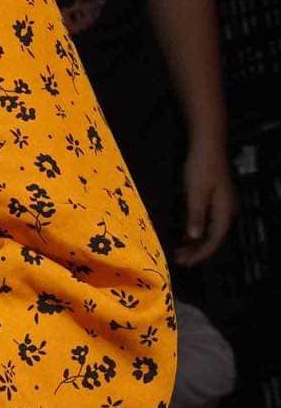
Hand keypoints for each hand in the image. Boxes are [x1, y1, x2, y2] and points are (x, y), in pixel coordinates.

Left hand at [177, 143, 237, 265]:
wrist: (208, 145)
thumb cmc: (201, 168)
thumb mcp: (195, 192)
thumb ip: (196, 215)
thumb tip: (195, 237)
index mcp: (224, 211)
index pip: (214, 239)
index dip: (200, 253)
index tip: (186, 262)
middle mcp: (227, 210)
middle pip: (214, 237)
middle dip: (197, 250)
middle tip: (179, 259)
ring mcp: (222, 204)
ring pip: (211, 229)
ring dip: (196, 241)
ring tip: (180, 251)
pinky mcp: (215, 198)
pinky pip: (208, 220)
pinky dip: (197, 229)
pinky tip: (186, 235)